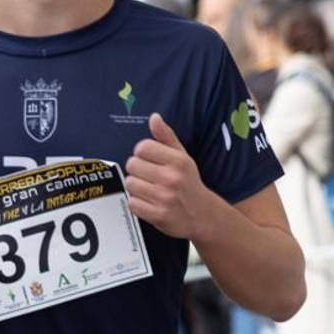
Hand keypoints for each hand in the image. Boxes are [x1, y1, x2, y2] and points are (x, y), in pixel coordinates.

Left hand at [125, 114, 219, 240]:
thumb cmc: (189, 183)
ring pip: (130, 183)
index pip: (142, 147)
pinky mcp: (158, 215)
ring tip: (150, 189)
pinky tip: (149, 202)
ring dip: (136, 187)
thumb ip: (166, 137)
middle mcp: (172, 178)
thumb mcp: (182, 157)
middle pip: (132, 164)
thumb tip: (154, 118)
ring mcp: (164, 198)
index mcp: (178, 161)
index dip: (141, 153)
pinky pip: (132, 203)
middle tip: (149, 176)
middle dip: (138, 170)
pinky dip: (137, 203)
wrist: (203, 215)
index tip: (149, 160)